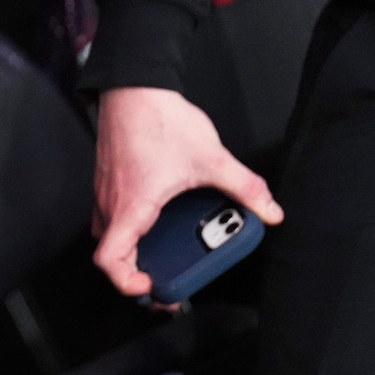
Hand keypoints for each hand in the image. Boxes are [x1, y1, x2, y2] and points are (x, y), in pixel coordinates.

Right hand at [91, 87, 283, 297]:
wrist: (133, 88)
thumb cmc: (158, 120)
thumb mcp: (211, 158)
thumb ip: (244, 187)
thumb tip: (269, 210)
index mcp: (132, 206)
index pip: (108, 260)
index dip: (126, 283)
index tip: (152, 286)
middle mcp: (111, 203)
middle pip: (108, 253)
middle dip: (133, 274)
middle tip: (163, 279)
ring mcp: (105, 191)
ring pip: (106, 234)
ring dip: (129, 251)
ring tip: (159, 253)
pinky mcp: (107, 180)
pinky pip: (109, 216)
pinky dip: (128, 228)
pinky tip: (155, 218)